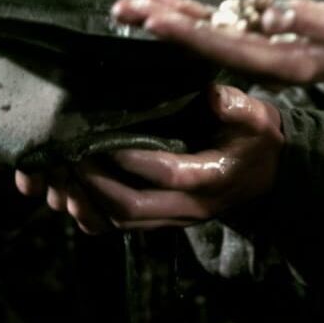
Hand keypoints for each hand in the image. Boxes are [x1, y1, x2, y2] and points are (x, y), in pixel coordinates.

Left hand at [9, 83, 283, 232]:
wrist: (265, 176)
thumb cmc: (255, 141)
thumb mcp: (257, 118)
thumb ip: (237, 107)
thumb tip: (210, 95)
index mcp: (209, 179)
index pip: (163, 172)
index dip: (127, 158)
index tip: (97, 138)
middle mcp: (188, 209)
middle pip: (130, 207)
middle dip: (91, 184)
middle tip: (66, 156)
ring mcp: (171, 220)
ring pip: (117, 221)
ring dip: (83, 201)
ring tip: (58, 174)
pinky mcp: (159, 222)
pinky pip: (116, 227)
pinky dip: (89, 212)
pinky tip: (69, 191)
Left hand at [110, 0, 323, 87]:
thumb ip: (313, 20)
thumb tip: (272, 15)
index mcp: (283, 63)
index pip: (226, 48)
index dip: (189, 34)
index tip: (154, 20)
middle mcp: (264, 60)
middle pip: (204, 43)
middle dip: (163, 27)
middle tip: (120, 10)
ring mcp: (261, 48)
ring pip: (206, 33)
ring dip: (168, 19)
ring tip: (128, 5)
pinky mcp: (264, 35)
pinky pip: (221, 24)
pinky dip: (192, 13)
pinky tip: (164, 2)